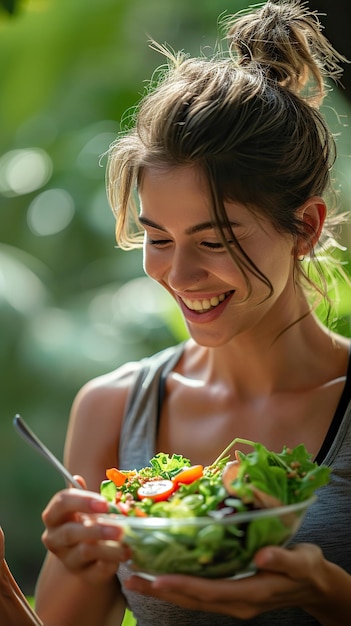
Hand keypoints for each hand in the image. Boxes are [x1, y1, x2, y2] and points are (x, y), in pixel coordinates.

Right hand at [41, 477, 128, 585]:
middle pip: (70, 533)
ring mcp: (67, 559)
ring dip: (109, 548)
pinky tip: (124, 555)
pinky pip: (96, 570)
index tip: (104, 503)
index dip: (82, 501)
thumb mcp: (86, 506)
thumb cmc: (86, 521)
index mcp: (54, 516)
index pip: (62, 503)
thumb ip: (87, 496)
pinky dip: (111, 563)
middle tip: (120, 528)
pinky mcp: (83, 575)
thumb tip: (77, 478)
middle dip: (97, 530)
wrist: (88, 553)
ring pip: (85, 553)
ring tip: (128, 545)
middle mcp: (55, 538)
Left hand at [124, 543, 326, 619]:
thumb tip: (261, 554)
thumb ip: (282, 559)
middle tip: (132, 578)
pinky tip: (162, 575)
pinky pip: (199, 593)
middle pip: (194, 599)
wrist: (313, 584)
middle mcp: (236, 602)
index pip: (211, 592)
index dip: (184, 587)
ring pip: (192, 598)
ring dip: (164, 589)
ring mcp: (231, 600)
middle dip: (162, 590)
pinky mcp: (229, 594)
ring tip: (136, 578)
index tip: (158, 580)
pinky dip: (178, 585)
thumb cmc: (307, 569)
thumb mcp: (301, 562)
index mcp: (251, 594)